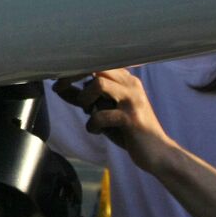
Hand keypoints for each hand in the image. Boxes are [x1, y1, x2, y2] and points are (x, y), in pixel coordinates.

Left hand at [52, 70, 177, 172]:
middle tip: (59, 89)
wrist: (158, 154)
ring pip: (98, 83)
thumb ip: (86, 99)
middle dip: (71, 77)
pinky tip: (96, 131)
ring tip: (87, 112)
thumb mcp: (104, 111)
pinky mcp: (131, 119)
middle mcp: (130, 84)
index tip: (57, 80)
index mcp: (125, 79)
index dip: (74, 68)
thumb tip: (59, 88)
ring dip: (84, 99)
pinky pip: (101, 114)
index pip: (96, 62)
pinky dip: (92, 124)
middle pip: (96, 66)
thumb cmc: (128, 131)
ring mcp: (132, 100)